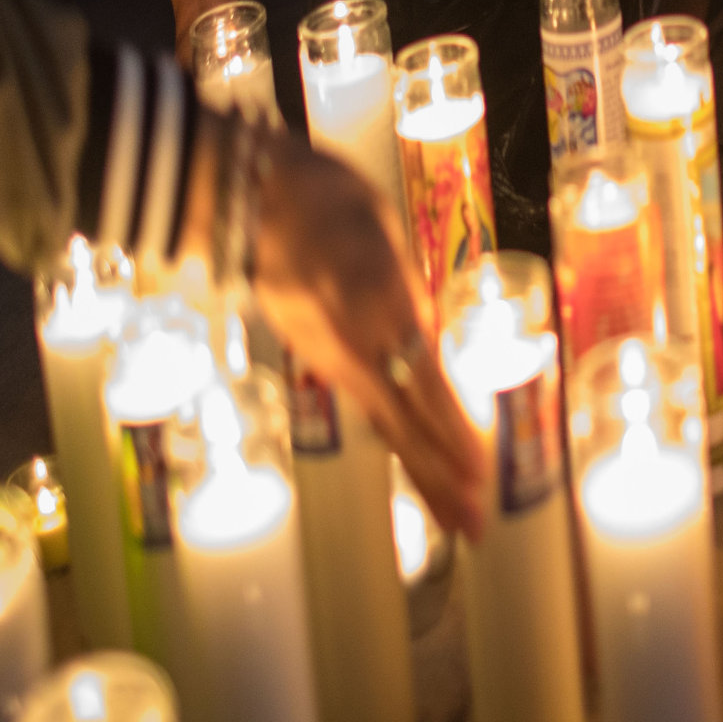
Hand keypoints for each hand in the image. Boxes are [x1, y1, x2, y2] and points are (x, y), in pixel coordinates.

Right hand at [250, 134, 485, 536]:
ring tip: (453, 512)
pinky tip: (415, 453)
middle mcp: (351, 339)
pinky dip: (393, 433)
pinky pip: (362, 399)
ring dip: (420, 466)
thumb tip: (428, 335)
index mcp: (376, 299)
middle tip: (475, 526)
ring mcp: (325, 354)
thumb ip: (406, 283)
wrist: (243, 197)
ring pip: (382, 420)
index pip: (422, 378)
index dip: (451, 429)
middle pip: (401, 420)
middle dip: (439, 475)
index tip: (480, 470)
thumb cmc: (323, 194)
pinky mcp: (309, 355)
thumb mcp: (381, 225)